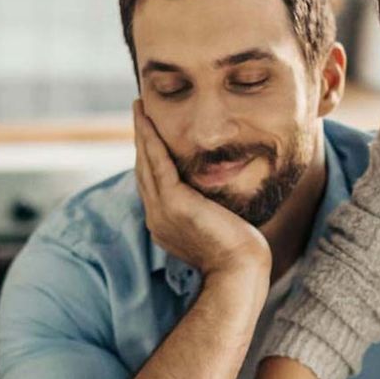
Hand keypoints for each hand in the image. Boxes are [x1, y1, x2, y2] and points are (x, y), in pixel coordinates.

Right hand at [134, 99, 270, 278]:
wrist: (240, 270)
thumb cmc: (239, 253)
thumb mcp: (217, 226)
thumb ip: (209, 210)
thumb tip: (219, 197)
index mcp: (165, 223)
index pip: (152, 183)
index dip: (148, 157)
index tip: (149, 135)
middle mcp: (156, 216)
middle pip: (143, 169)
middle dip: (140, 139)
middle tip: (139, 111)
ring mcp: (161, 210)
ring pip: (145, 162)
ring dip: (141, 132)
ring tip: (139, 108)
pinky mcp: (173, 203)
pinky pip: (157, 163)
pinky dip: (150, 139)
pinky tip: (147, 120)